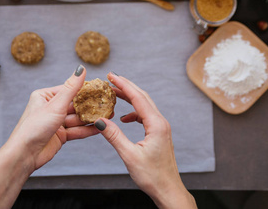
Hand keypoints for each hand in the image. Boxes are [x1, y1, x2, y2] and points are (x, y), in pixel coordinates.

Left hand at [0, 65, 98, 208]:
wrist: (25, 154)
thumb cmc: (33, 127)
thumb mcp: (56, 105)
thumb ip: (71, 88)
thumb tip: (80, 69)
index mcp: (45, 96)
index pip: (70, 89)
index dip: (86, 89)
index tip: (102, 88)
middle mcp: (50, 108)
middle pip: (75, 104)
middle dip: (91, 105)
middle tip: (108, 103)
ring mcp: (56, 122)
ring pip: (77, 118)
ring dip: (91, 118)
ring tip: (108, 115)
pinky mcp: (60, 135)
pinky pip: (77, 130)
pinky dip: (87, 129)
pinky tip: (100, 127)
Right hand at [95, 72, 196, 208]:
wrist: (168, 190)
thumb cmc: (153, 176)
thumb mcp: (129, 156)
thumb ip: (114, 136)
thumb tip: (100, 120)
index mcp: (156, 125)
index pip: (138, 98)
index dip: (123, 85)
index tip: (111, 76)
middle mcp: (161, 123)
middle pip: (142, 97)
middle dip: (126, 86)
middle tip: (110, 79)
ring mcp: (161, 127)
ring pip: (144, 105)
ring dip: (129, 98)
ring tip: (114, 94)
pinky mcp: (158, 133)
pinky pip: (145, 116)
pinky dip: (133, 112)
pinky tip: (124, 118)